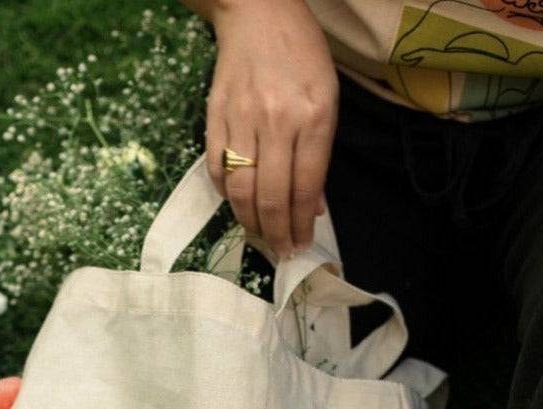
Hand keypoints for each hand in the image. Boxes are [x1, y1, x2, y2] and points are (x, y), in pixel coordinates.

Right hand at [201, 0, 337, 255]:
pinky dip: (226, 195)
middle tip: (279, 251)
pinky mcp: (215, 117)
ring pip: (242, 189)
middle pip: (272, 197)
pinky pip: (218, 169)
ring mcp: (242, 119)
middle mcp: (277, 121)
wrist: (257, 11)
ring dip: (249, 221)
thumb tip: (312, 206)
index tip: (300, 245)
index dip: (301, 224)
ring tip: (259, 234)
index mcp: (313, 117)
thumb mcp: (327, 98)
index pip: (305, 187)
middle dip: (276, 233)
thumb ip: (319, 155)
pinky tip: (237, 203)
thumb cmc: (301, 55)